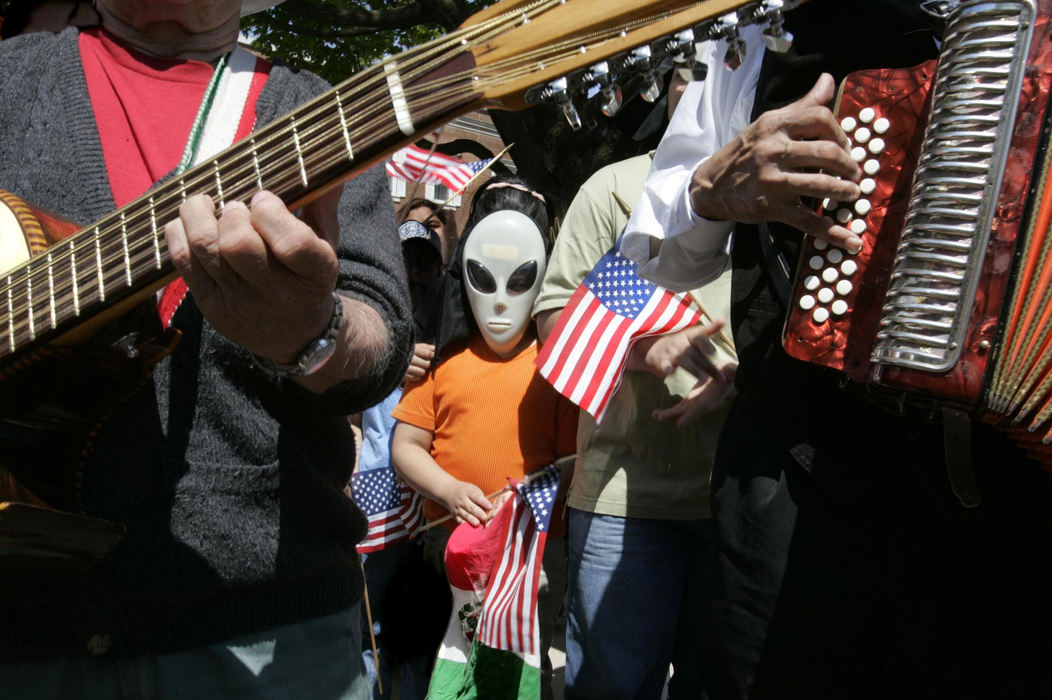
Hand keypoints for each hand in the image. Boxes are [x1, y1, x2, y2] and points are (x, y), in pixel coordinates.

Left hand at [164, 189, 340, 363]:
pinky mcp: (212, 307)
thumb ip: (323, 203)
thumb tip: (334, 167)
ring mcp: (241, 302)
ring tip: (204, 204)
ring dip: (197, 215)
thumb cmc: (307, 275)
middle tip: (235, 207)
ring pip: (205, 248)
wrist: (296, 335)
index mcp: (315, 274)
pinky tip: (188, 223)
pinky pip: (183, 262)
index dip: (271, 212)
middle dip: (231, 213)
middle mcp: (278, 293)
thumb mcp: (326, 243)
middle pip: (237, 245)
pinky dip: (179, 232)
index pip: (292, 243)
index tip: (264, 198)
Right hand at [404, 343, 434, 383]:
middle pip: (426, 364)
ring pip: (422, 372)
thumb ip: (425, 347)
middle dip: (427, 364)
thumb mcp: (415, 348)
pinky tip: (414, 373)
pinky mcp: (403, 375)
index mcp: (411, 349)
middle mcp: (408, 358)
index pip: (427, 353)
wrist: (393, 362)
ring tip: (419, 368)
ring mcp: (405, 367)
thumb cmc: (408, 353)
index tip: (431, 355)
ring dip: (422, 371)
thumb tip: (434, 348)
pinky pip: (416, 378)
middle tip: (425, 363)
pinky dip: (417, 376)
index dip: (431, 355)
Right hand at [441, 479, 492, 526]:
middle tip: (485, 517)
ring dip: (471, 520)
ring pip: (465, 515)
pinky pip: (459, 520)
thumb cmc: (467, 492)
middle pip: (470, 507)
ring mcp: (457, 508)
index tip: (490, 507)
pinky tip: (470, 528)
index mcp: (468, 492)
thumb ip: (481, 498)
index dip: (484, 502)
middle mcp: (462, 500)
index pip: (477, 497)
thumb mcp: (474, 489)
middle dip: (478, 513)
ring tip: (477, 523)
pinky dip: (464, 524)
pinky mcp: (454, 515)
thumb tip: (489, 510)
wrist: (450, 492)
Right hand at [632, 320, 728, 381]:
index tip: (713, 352)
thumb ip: (710, 329)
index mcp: (690, 336)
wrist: (653, 348)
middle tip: (721, 378)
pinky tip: (670, 372)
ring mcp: (671, 354)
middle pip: (697, 355)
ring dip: (694, 370)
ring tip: (704, 378)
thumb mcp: (694, 334)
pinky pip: (665, 366)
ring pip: (684, 362)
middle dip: (709, 367)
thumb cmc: (680, 343)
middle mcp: (681, 344)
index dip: (706, 344)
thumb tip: (724, 319)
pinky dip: (666, 368)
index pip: (699, 338)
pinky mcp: (662, 363)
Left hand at [653, 362, 736, 426]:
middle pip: (688, 411)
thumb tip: (734, 370)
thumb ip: (732, 371)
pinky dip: (670, 412)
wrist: (728, 372)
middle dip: (675, 415)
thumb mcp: (732, 369)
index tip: (680, 424)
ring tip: (654, 415)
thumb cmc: (730, 370)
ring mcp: (698, 402)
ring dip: (669, 414)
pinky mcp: (693, 399)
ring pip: (682, 411)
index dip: (692, 415)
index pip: (702, 407)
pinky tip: (657, 414)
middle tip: (659, 417)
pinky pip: (680, 407)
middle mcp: (705, 402)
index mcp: (713, 396)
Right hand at [690, 73, 863, 251]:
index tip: (845, 145)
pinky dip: (833, 232)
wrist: (711, 185)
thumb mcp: (769, 123)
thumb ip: (802, 105)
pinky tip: (851, 240)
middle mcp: (772, 149)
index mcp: (774, 124)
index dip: (840, 132)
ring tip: (852, 193)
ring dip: (845, 191)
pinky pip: (808, 221)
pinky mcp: (771, 207)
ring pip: (821, 186)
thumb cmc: (746, 152)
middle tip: (854, 173)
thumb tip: (827, 79)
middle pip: (826, 153)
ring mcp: (772, 180)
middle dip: (848, 165)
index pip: (820, 118)